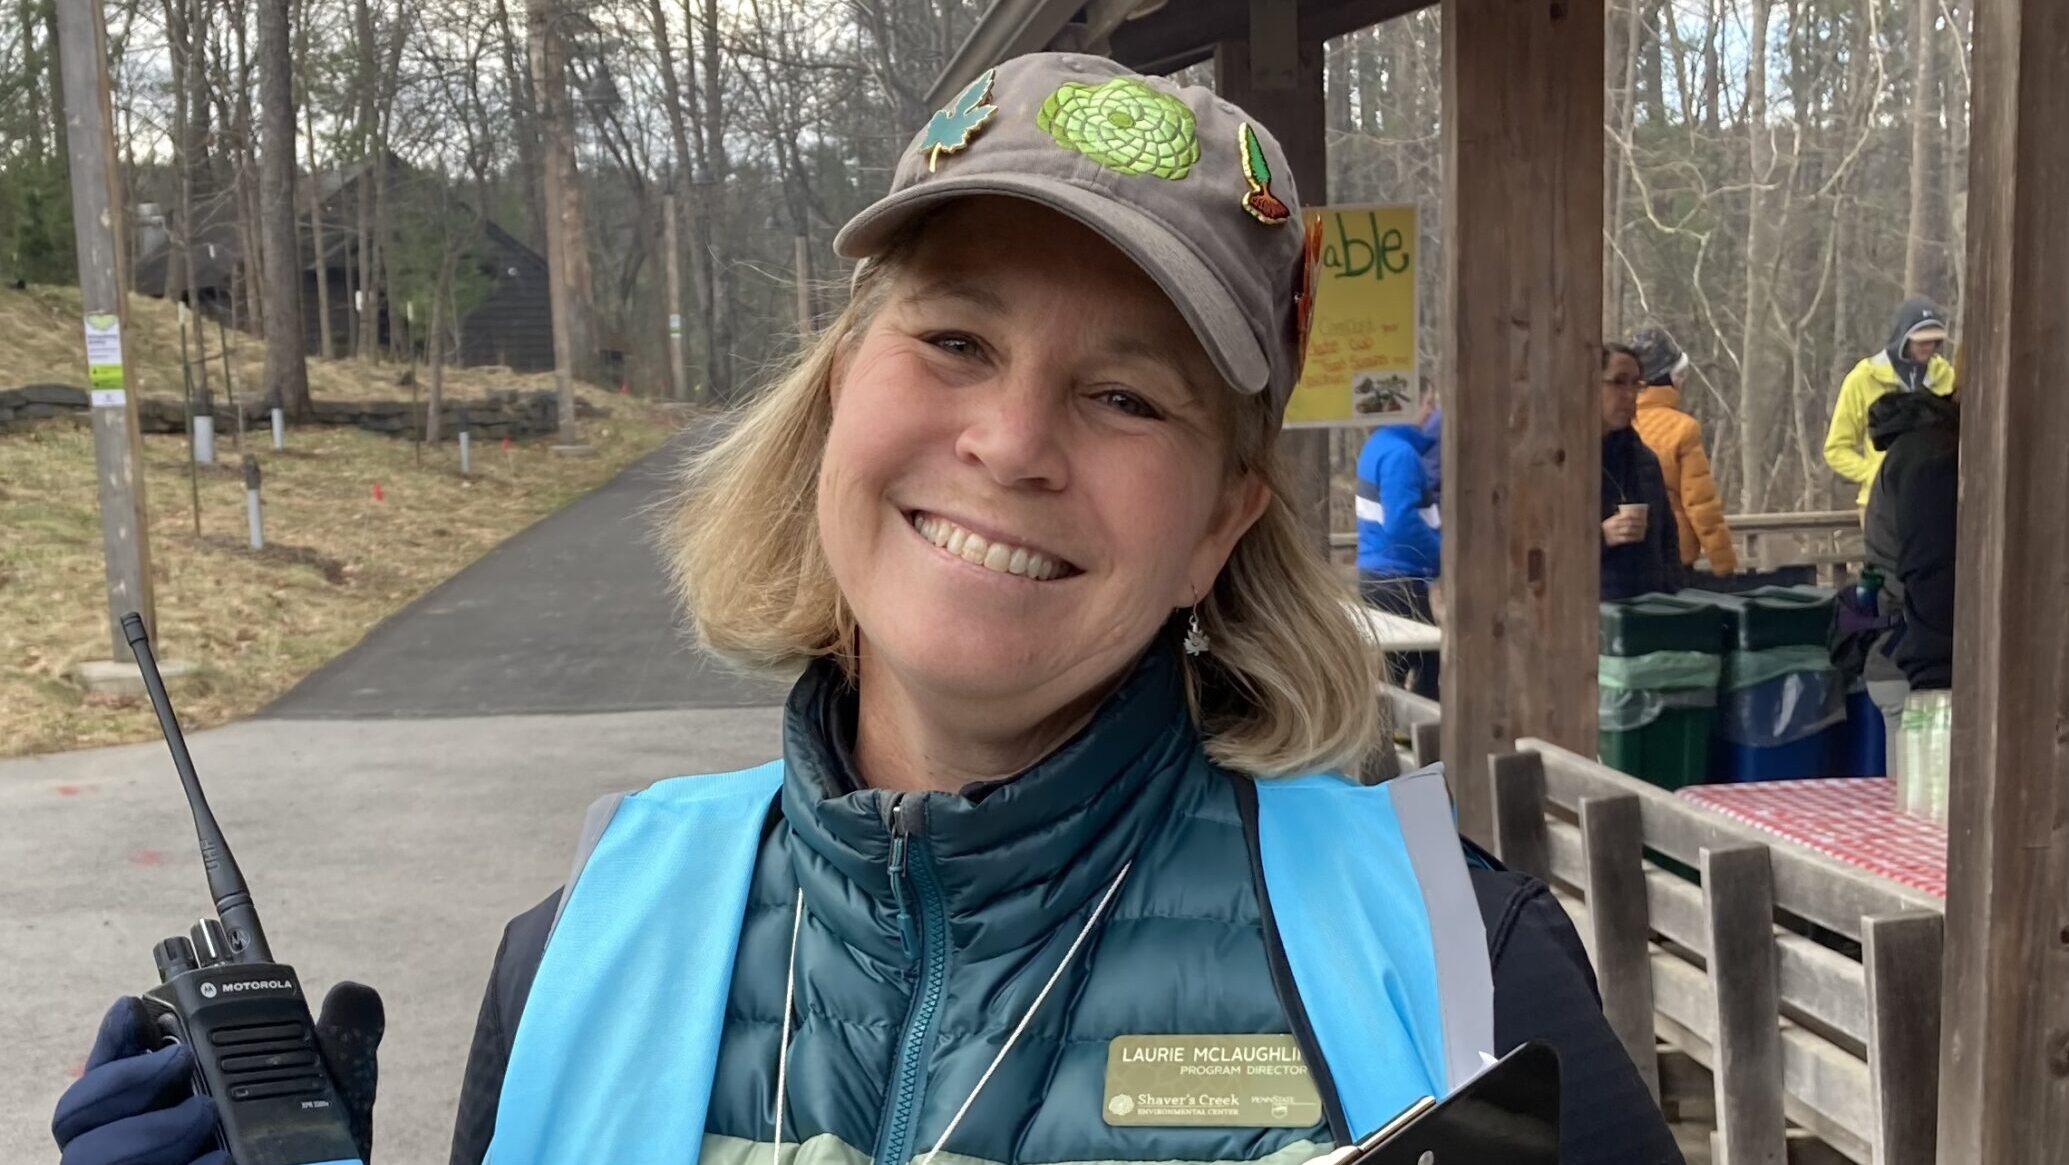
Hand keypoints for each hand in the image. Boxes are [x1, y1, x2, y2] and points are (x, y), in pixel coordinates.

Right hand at [53, 983, 384, 1164]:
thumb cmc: (309, 1154)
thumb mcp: (331, 1096)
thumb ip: (336, 1042)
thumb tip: (351, 992)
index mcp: (159, 1106)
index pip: (104, 1069)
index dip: (108, 1037)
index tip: (132, 1006)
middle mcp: (132, 1146)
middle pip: (77, 1112)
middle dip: (125, 1077)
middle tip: (182, 1059)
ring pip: (90, 1157)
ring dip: (147, 1130)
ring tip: (203, 1116)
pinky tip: (222, 1160)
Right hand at [1602, 514, 1644, 546]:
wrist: (1597, 539)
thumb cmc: (1606, 529)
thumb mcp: (1610, 522)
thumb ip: (1618, 518)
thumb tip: (1632, 513)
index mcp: (1612, 519)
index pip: (1625, 516)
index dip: (1634, 516)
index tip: (1642, 516)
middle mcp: (1613, 526)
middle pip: (1628, 523)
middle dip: (1638, 523)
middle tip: (1645, 523)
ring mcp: (1613, 533)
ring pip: (1628, 530)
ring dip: (1637, 530)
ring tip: (1642, 529)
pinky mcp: (1614, 540)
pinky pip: (1626, 539)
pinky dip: (1633, 538)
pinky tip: (1638, 537)